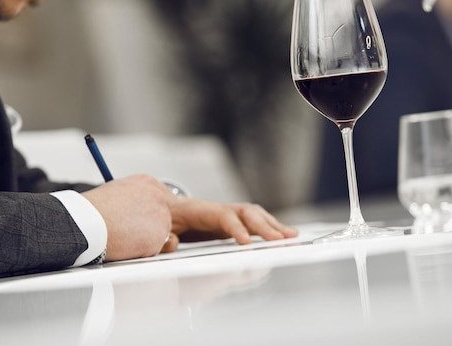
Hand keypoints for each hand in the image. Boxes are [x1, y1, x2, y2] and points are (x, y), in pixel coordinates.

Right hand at [82, 174, 172, 260]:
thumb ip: (135, 200)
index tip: (144, 220)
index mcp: (147, 183)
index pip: (164, 199)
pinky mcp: (158, 236)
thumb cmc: (93, 209)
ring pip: (161, 235)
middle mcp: (158, 197)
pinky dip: (141, 252)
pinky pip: (154, 249)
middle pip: (166, 218)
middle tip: (130, 232)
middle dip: (152, 228)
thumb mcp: (117, 193)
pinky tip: (125, 244)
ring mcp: (160, 216)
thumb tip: (139, 213)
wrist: (86, 222)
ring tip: (123, 236)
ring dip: (146, 240)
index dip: (153, 214)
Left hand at [161, 198, 298, 251]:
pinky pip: (256, 222)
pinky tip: (285, 235)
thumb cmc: (167, 220)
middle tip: (278, 240)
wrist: (168, 210)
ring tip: (291, 236)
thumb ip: (164, 236)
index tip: (246, 242)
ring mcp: (229, 213)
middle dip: (264, 227)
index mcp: (201, 210)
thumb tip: (171, 242)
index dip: (236, 229)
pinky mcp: (235, 221)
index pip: (223, 217)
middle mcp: (219, 209)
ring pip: (255, 215)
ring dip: (273, 226)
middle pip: (246, 213)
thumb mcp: (160, 228)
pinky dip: (272, 227)